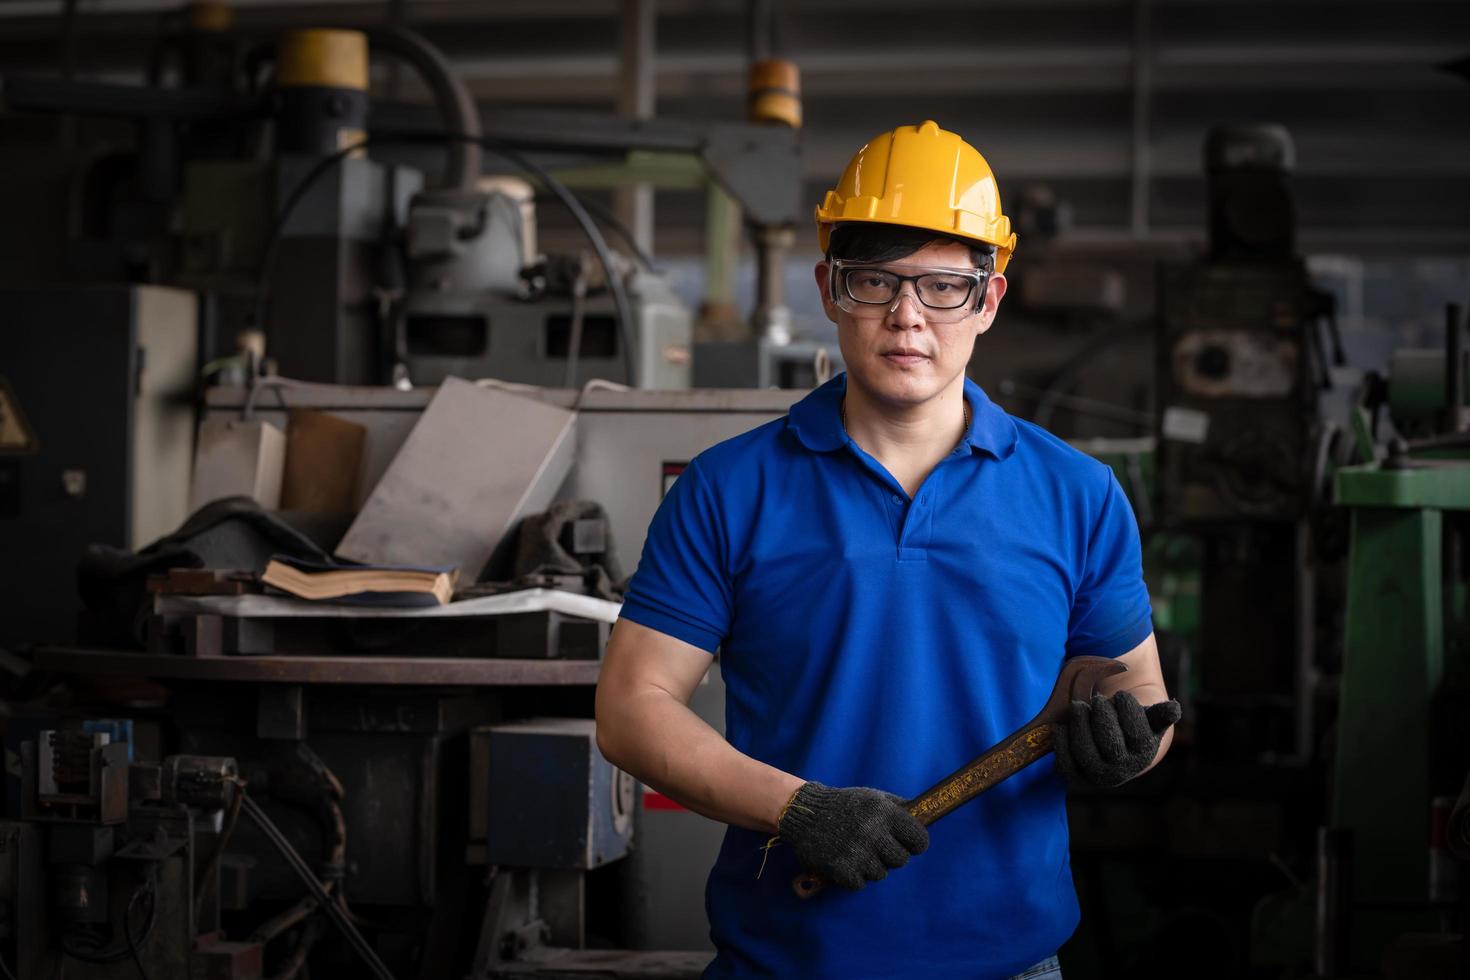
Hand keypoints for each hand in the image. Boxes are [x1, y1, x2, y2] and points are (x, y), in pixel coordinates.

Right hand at [776, 782, 928, 889]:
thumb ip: (898, 807)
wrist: (805, 812)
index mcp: (884, 812)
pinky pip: (860, 884)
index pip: (920, 840)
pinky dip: (853, 876)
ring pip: (880, 874)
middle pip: (901, 860)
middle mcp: (873, 831)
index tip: (908, 844)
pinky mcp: (841, 868)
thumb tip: (925, 815)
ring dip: (870, 866)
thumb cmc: (844, 804)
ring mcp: (857, 851)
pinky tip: (844, 860)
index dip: (915, 844)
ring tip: (855, 850)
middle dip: (891, 856)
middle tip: (876, 847)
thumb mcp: (873, 797)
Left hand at [1053, 691, 1180, 788]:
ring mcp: (1097, 775)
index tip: (1122, 695)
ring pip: (1085, 751)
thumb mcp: (1150, 719)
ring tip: (1079, 706)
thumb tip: (1173, 709)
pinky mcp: (1076, 776)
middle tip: (1098, 698)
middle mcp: (1122, 770)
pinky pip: (1065, 762)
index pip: (1136, 733)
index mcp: (1142, 754)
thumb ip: (1161, 714)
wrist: (1117, 748)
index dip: (1128, 710)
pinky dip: (1061, 742)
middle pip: (1110, 743)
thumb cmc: (1134, 725)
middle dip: (1102, 715)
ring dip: (1079, 724)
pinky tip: (1062, 724)